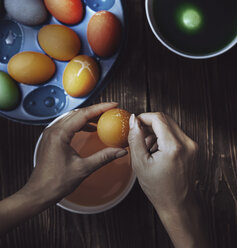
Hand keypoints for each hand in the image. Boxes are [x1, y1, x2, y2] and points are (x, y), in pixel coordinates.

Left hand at [0, 103, 127, 234]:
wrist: (39, 193)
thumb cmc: (56, 182)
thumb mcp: (84, 168)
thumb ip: (104, 157)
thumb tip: (121, 151)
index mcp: (60, 134)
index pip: (83, 115)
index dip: (100, 108)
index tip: (113, 105)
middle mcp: (53, 130)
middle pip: (78, 113)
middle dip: (96, 110)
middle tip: (111, 111)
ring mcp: (51, 134)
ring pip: (72, 118)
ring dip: (88, 117)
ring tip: (103, 119)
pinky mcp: (51, 139)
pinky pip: (68, 125)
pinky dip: (81, 124)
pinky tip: (90, 129)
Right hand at [128, 112, 208, 247]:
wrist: (178, 204)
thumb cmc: (159, 189)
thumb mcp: (140, 164)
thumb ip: (136, 138)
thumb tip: (133, 120)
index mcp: (174, 147)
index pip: (158, 118)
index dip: (143, 118)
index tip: (134, 125)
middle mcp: (187, 143)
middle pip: (166, 120)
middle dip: (149, 125)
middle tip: (138, 136)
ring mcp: (192, 146)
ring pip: (171, 126)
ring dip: (156, 132)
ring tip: (147, 148)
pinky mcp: (193, 148)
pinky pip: (176, 134)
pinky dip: (164, 138)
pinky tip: (157, 152)